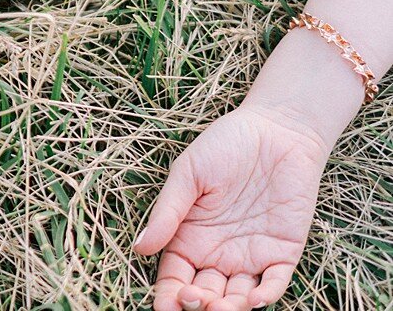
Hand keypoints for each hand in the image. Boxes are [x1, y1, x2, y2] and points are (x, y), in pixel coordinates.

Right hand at [133, 105, 330, 309]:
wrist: (278, 130)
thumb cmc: (226, 144)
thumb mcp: (188, 174)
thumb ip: (168, 211)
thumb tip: (140, 248)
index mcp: (190, 236)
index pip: (174, 276)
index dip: (168, 295)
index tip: (164, 307)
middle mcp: (218, 252)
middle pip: (205, 294)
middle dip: (198, 305)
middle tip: (195, 299)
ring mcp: (251, 255)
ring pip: (238, 297)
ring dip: (229, 308)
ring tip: (222, 306)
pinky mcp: (283, 252)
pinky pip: (274, 283)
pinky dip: (266, 297)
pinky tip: (254, 300)